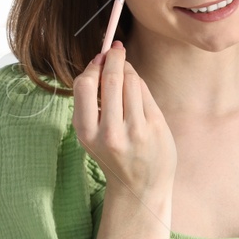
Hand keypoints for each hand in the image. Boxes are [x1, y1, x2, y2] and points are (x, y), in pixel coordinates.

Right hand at [73, 40, 176, 201]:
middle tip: (116, 49)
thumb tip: (102, 60)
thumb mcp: (93, 136)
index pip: (84, 85)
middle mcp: (110, 133)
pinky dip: (139, 84)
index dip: (92, 67)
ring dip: (128, 70)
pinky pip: (145, 93)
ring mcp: (135, 131)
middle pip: (110, 79)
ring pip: (131, 81)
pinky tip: (136, 88)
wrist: (140, 188)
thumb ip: (93, 103)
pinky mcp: (155, 128)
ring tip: (126, 71)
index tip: (98, 60)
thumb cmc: (114, 156)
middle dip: (114, 58)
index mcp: (87, 133)